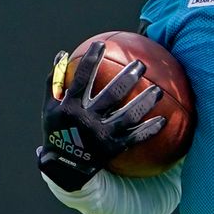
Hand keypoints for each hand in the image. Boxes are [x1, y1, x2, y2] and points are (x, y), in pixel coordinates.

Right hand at [36, 40, 166, 191]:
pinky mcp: (113, 148)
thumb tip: (62, 54)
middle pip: (112, 95)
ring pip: (127, 116)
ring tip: (158, 90)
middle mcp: (87, 120)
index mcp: (71, 108)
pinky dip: (149, 130)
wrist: (63, 168)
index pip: (82, 79)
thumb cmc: (57, 133)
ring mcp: (101, 135)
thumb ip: (55, 81)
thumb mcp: (49, 108)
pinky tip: (163, 120)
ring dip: (145, 102)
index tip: (102, 44)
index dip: (91, 61)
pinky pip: (135, 138)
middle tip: (141, 64)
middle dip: (128, 78)